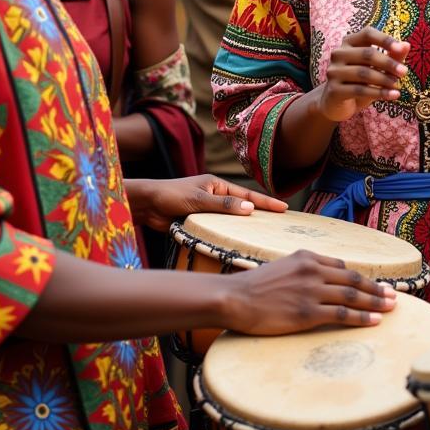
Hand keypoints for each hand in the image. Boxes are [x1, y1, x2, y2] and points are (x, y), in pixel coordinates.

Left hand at [126, 175, 288, 230]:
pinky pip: (218, 229)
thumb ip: (223, 205)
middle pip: (242, 208)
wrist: (146, 205)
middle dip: (259, 215)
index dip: (265, 202)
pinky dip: (227, 235)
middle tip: (280, 225)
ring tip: (263, 237)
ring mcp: (208, 211)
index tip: (283, 208)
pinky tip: (236, 244)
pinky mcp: (199, 223)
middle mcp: (215, 197)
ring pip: (230, 221)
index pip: (246, 195)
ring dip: (243, 228)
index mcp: (217, 185)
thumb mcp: (198, 199)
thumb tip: (250, 208)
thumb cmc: (170, 195)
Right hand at [222, 250, 396, 333]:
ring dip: (375, 302)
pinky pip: (342, 314)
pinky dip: (362, 317)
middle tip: (393, 295)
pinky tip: (374, 321)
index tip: (373, 284)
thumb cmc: (254, 286)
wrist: (235, 297)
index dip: (360, 277)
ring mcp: (312, 291)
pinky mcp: (308, 312)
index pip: (341, 266)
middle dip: (376, 288)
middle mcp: (313, 270)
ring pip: (352, 296)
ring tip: (391, 307)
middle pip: (353, 279)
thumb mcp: (281, 268)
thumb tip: (321, 279)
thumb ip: (303, 270)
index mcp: (306, 256)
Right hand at [314, 27, 409, 122]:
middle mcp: (339, 53)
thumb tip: (406, 45)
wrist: (337, 103)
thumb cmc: (360, 81)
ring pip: (363, 73)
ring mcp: (334, 71)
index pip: (367, 34)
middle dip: (388, 63)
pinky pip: (359, 90)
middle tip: (404, 72)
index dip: (384, 40)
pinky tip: (394, 96)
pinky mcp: (334, 89)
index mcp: (349, 42)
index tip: (400, 49)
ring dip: (384, 79)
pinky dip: (379, 93)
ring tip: (398, 85)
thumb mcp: (378, 68)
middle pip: (366, 53)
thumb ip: (392, 56)